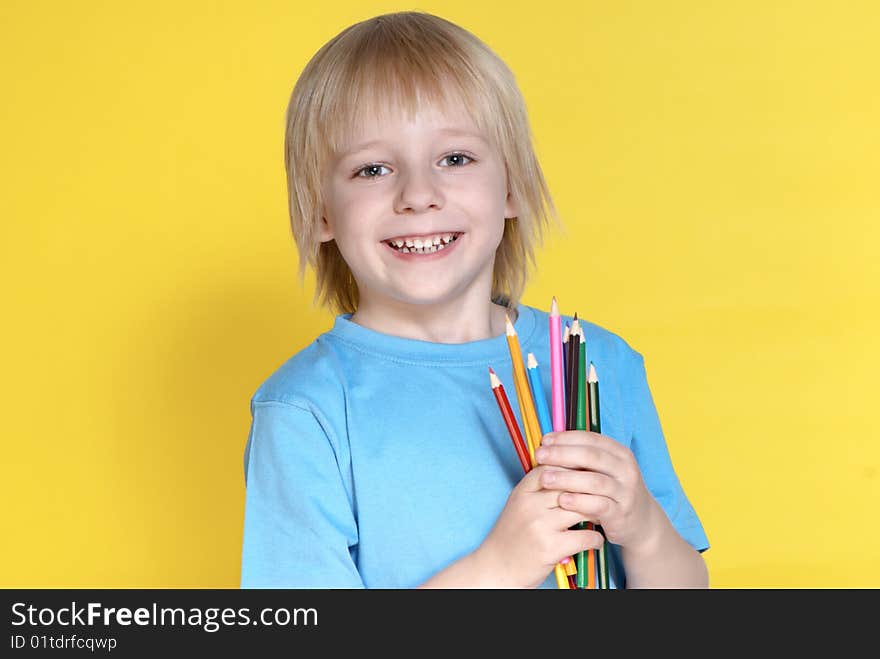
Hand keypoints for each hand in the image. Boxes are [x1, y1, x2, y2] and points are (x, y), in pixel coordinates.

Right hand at [473, 465, 604, 587]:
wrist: (497, 568)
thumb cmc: (512, 536)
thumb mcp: (519, 505)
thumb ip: (539, 488)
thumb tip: (571, 471)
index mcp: (522, 491)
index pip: (553, 467)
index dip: (574, 466)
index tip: (590, 472)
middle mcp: (530, 505)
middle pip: (571, 485)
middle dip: (592, 488)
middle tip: (605, 493)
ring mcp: (540, 526)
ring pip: (582, 508)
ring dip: (598, 512)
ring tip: (602, 516)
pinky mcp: (550, 548)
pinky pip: (585, 537)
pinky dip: (596, 539)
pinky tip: (595, 540)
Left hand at [534, 431, 663, 553]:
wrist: (641, 521)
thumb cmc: (612, 491)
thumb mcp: (603, 470)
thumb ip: (581, 458)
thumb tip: (547, 444)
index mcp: (619, 453)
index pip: (591, 439)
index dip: (566, 438)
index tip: (544, 441)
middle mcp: (625, 469)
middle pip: (592, 456)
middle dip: (562, 454)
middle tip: (539, 456)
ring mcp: (625, 491)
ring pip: (595, 481)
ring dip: (567, 478)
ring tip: (545, 478)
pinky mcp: (621, 513)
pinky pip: (600, 505)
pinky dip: (580, 502)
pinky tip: (562, 500)